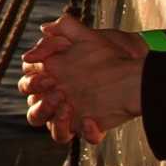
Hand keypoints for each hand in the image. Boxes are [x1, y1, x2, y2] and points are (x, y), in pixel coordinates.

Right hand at [18, 13, 145, 143]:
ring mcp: (73, 114)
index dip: (33, 82)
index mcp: (50, 79)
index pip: (30, 85)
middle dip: (42, 104)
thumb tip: (43, 29)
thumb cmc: (107, 51)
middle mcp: (57, 99)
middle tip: (58, 93)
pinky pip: (84, 136)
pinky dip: (87, 132)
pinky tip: (92, 121)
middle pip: (35, 110)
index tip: (45, 75)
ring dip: (56, 121)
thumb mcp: (85, 37)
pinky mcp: (92, 126)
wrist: (135, 64)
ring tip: (69, 107)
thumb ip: (62, 31)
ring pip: (53, 127)